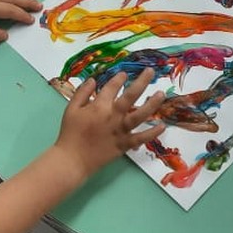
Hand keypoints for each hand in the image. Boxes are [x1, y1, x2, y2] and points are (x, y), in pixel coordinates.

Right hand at [53, 71, 167, 177]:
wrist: (72, 160)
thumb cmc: (70, 133)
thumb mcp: (71, 109)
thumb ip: (82, 92)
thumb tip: (94, 80)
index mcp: (99, 106)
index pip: (113, 87)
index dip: (119, 78)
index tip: (124, 74)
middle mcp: (113, 116)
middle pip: (131, 95)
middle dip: (142, 81)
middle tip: (150, 71)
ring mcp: (121, 130)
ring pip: (140, 115)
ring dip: (152, 104)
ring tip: (162, 94)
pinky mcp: (124, 144)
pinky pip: (141, 138)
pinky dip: (152, 133)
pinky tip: (163, 126)